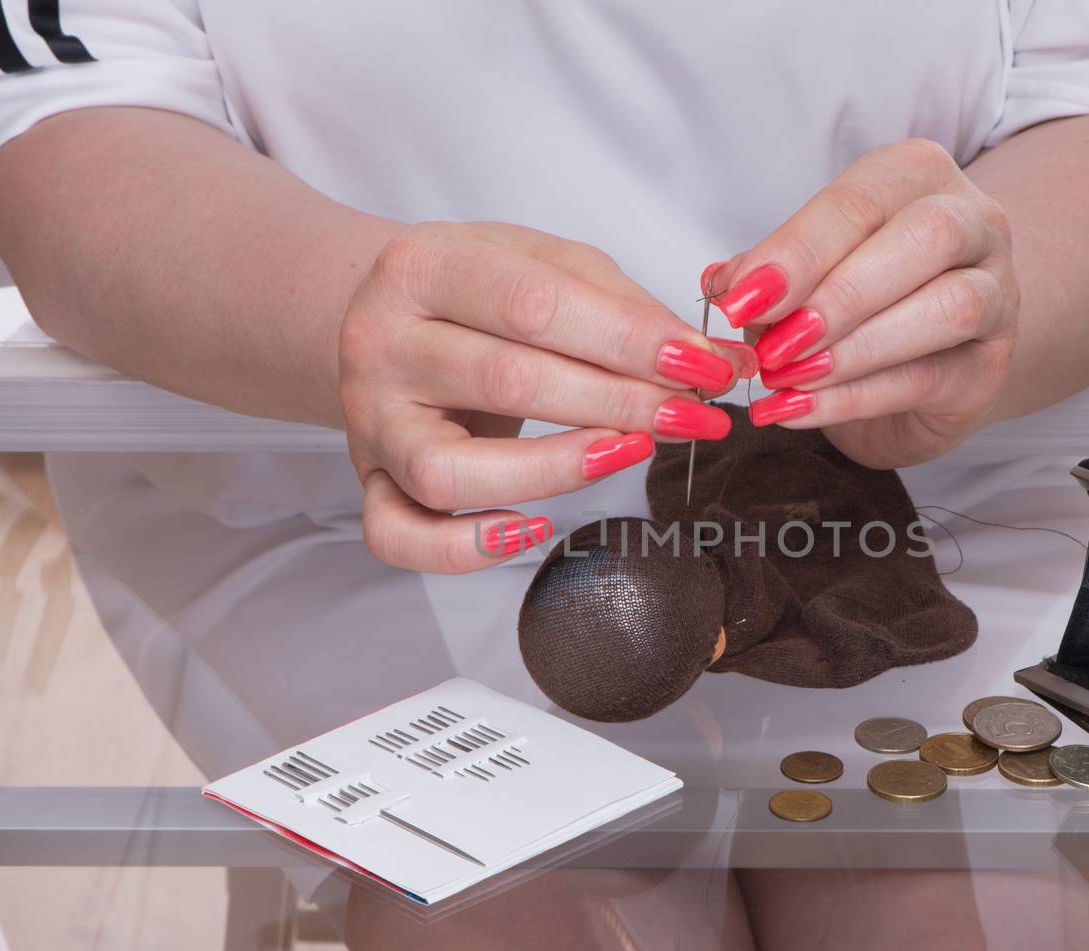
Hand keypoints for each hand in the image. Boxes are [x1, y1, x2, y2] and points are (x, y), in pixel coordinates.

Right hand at [340, 222, 753, 573]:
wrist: (392, 317)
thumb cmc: (480, 293)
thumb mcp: (547, 265)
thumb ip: (629, 309)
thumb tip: (720, 363)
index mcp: (421, 265)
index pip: (534, 303)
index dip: (630, 340)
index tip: (705, 367)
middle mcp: (380, 342)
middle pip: (506, 380)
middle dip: (620, 403)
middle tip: (695, 416)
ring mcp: (368, 420)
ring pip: (447, 472)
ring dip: (554, 471)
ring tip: (629, 454)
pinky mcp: (368, 482)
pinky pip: (400, 536)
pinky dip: (467, 547)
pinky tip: (533, 527)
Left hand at [702, 139, 1018, 468]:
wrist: (921, 365)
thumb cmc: (859, 301)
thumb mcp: (805, 275)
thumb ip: (769, 272)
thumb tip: (724, 283)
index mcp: (916, 177)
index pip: (859, 201)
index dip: (797, 251)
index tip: (740, 299)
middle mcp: (974, 223)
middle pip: (926, 237)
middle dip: (840, 293)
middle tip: (774, 342)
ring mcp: (997, 294)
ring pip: (949, 308)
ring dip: (855, 349)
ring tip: (787, 378)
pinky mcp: (989, 367)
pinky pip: (929, 378)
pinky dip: (854, 398)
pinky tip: (798, 408)